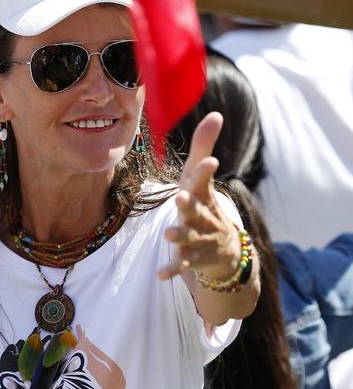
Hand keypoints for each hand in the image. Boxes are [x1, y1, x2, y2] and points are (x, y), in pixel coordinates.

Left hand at [158, 112, 240, 279]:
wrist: (227, 250)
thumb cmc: (206, 204)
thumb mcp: (201, 178)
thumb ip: (204, 147)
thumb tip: (216, 114)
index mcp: (204, 195)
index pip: (204, 181)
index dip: (205, 172)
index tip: (209, 161)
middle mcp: (204, 216)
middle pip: (196, 210)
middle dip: (190, 204)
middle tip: (179, 198)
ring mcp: (201, 238)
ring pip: (190, 237)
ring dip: (180, 236)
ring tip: (168, 235)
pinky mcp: (194, 258)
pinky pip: (183, 264)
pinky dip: (172, 269)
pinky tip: (160, 275)